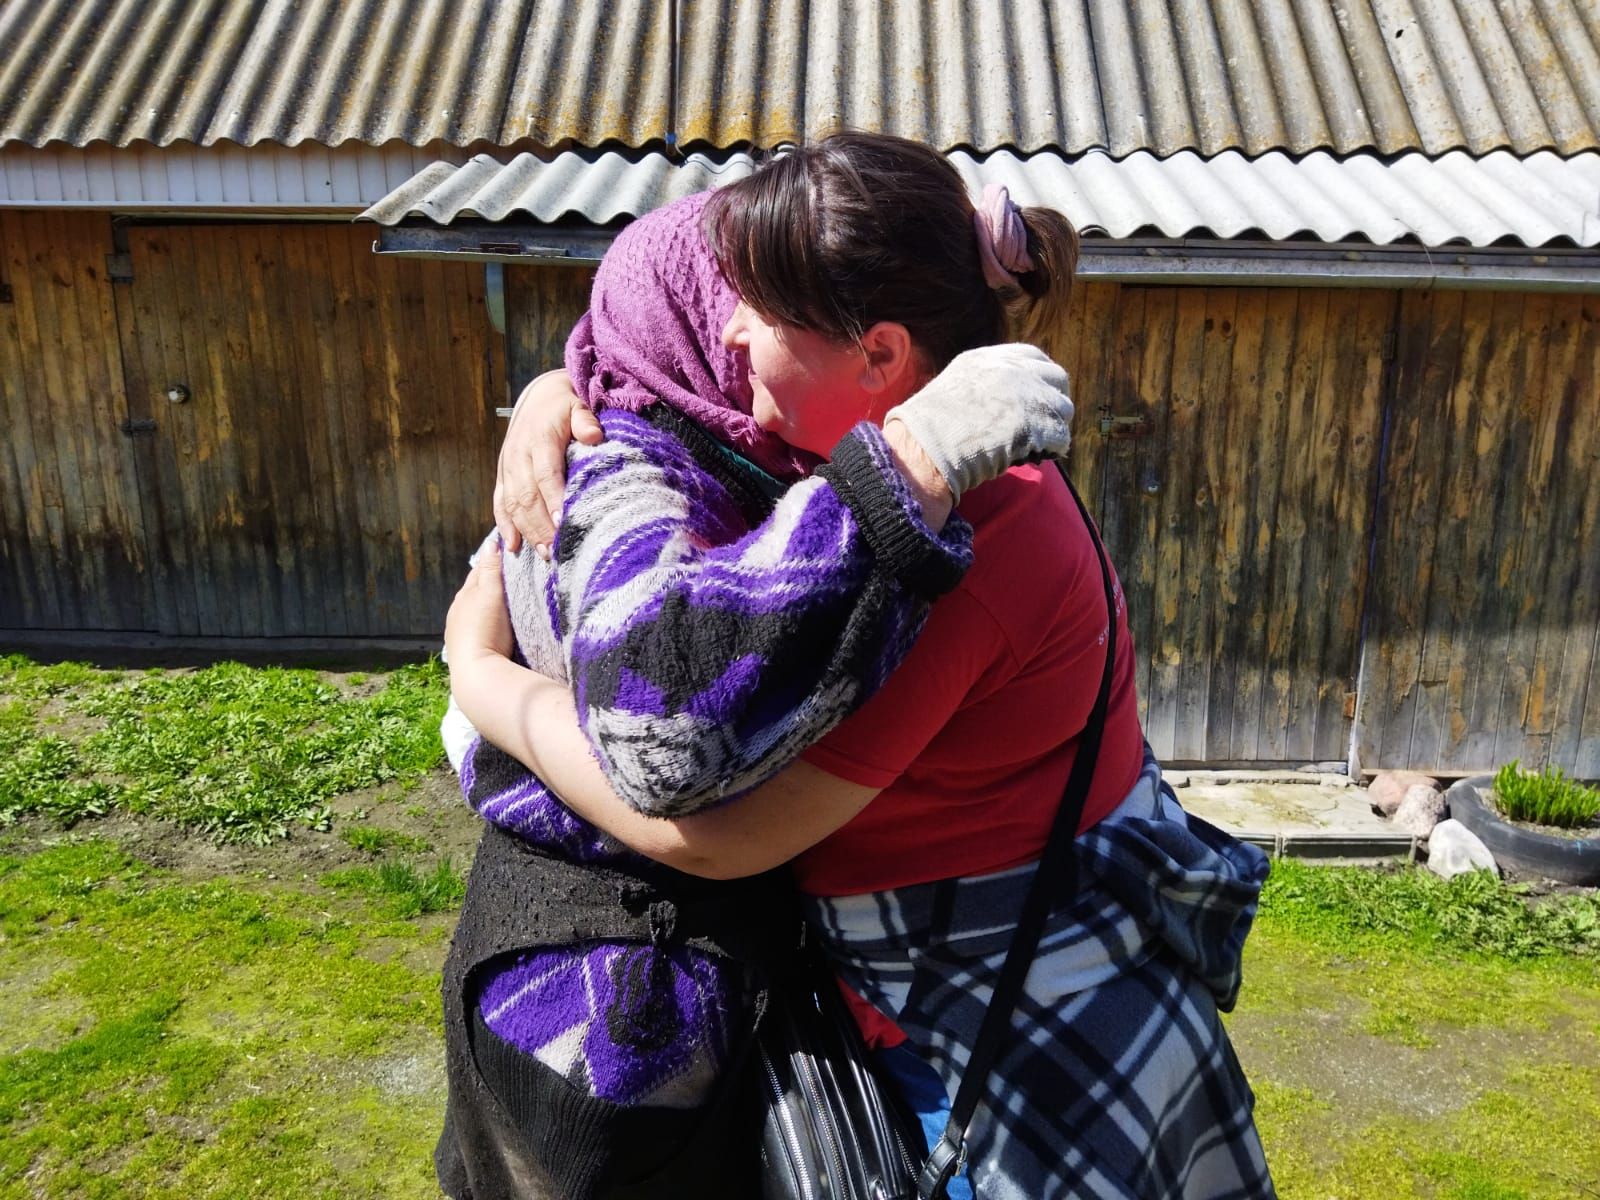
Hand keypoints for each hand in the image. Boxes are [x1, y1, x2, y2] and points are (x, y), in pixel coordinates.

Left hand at [444, 544, 513, 674]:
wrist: (478, 673)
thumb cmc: (486, 630)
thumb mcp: (490, 594)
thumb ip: (491, 570)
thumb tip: (491, 543)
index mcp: (463, 596)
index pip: (478, 571)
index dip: (492, 562)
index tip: (506, 555)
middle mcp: (457, 613)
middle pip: (475, 592)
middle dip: (489, 584)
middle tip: (509, 578)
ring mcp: (459, 633)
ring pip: (475, 611)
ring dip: (487, 606)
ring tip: (504, 604)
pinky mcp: (466, 651)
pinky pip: (477, 629)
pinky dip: (486, 624)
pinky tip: (495, 628)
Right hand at [494, 370, 604, 556]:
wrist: (538, 398)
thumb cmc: (564, 407)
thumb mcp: (577, 405)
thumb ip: (585, 420)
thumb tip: (594, 436)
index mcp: (539, 439)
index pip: (546, 474)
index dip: (553, 499)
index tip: (563, 522)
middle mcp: (518, 456)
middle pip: (527, 496)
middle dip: (541, 525)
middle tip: (557, 550)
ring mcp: (507, 467)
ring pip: (512, 503)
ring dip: (526, 530)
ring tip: (544, 553)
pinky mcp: (502, 476)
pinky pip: (499, 503)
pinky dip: (504, 525)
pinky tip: (513, 546)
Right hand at [883, 344, 1072, 501]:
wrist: (923, 447)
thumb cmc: (927, 429)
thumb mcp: (954, 386)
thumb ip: (982, 385)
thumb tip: (1002, 404)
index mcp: (988, 358)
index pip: (1032, 356)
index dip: (1040, 378)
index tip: (1039, 396)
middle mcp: (1011, 370)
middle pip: (1056, 377)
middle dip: (1054, 400)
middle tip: (1045, 423)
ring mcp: (1025, 394)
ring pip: (1062, 408)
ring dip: (1054, 427)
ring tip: (1037, 445)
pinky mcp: (1035, 423)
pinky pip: (1061, 436)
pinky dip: (1053, 448)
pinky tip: (1037, 456)